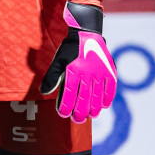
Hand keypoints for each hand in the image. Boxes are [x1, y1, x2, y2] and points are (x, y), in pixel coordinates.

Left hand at [39, 3, 115, 123]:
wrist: (87, 34)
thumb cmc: (69, 49)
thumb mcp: (57, 61)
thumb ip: (51, 77)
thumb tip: (43, 92)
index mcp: (73, 71)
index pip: (69, 94)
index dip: (66, 106)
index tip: (63, 114)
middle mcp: (88, 74)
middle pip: (84, 98)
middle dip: (80, 111)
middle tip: (77, 120)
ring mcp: (100, 73)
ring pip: (98, 95)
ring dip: (94, 107)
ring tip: (91, 116)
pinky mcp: (110, 71)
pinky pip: (110, 87)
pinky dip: (108, 97)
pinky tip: (105, 106)